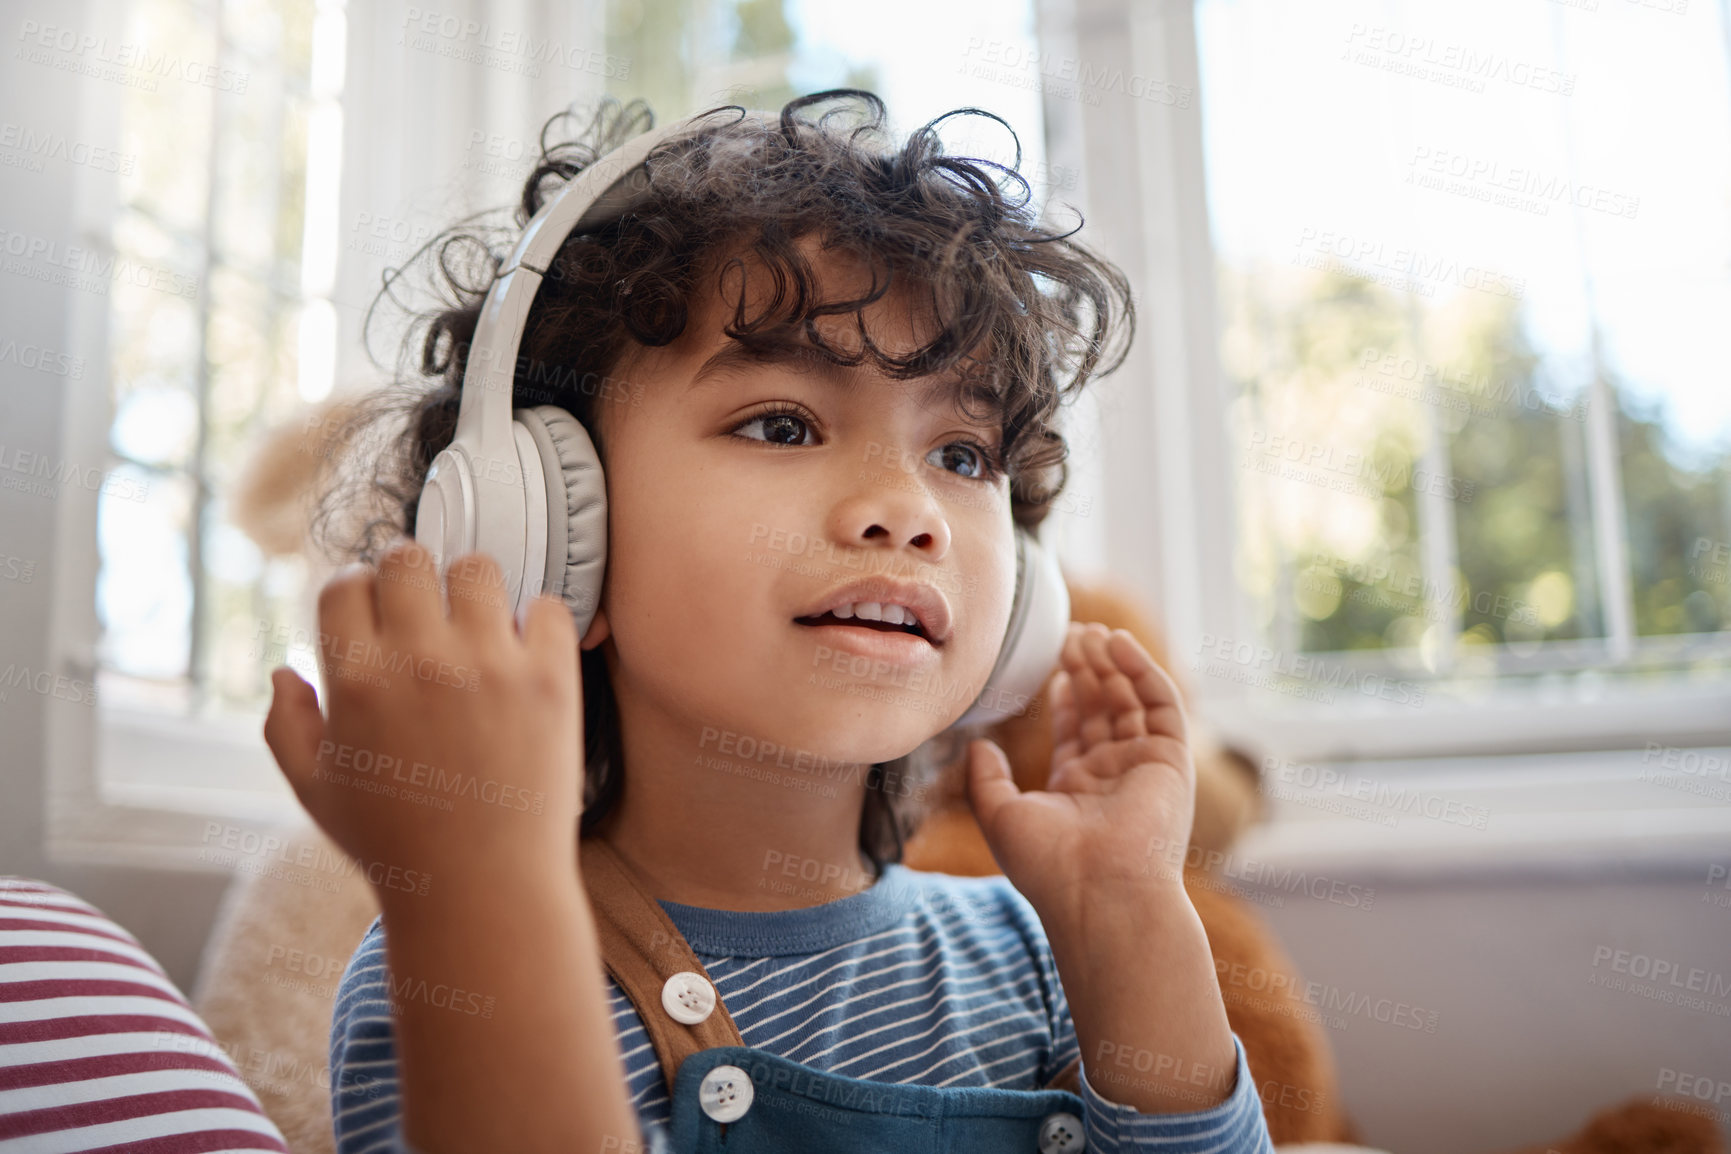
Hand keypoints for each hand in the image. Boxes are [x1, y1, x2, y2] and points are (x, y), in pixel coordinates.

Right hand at [263, 541, 585, 892]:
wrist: (484, 891)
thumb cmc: (394, 843)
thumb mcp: (315, 791)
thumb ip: (287, 725)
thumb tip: (286, 669)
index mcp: (356, 682)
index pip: (346, 583)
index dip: (354, 594)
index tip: (371, 618)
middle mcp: (421, 662)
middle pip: (408, 559)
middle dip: (409, 581)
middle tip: (422, 615)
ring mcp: (491, 666)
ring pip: (478, 567)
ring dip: (472, 591)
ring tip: (474, 628)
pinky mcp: (551, 679)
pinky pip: (548, 607)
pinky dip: (536, 622)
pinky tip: (523, 653)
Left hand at [965, 621, 1195, 919]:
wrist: (1099, 892)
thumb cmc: (1047, 864)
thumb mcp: (1000, 815)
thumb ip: (985, 777)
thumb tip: (977, 743)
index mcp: (1078, 788)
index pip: (1076, 728)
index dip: (1067, 691)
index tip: (1054, 659)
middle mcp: (1114, 775)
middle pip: (1103, 707)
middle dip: (1088, 669)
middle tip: (1069, 633)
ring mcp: (1145, 767)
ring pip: (1131, 701)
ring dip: (1111, 664)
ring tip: (1089, 632)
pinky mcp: (1172, 761)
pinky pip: (1161, 705)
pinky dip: (1142, 671)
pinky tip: (1118, 644)